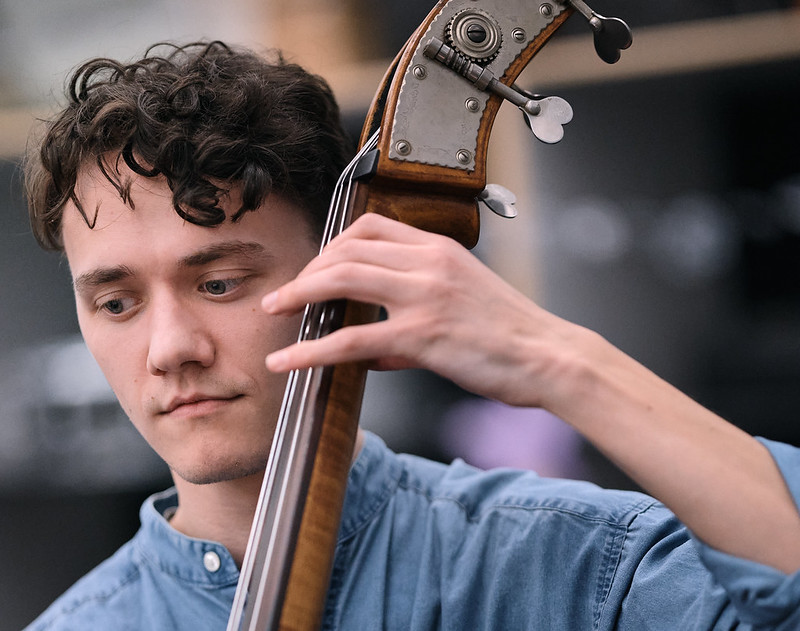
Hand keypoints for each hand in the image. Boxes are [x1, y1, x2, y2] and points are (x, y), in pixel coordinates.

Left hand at [261, 213, 577, 406]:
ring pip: (341, 280)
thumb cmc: (513, 332)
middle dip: (308, 270)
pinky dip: (312, 350)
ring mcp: (424, 296)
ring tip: (276, 310)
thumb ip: (418, 311)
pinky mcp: (422, 335)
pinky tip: (289, 361)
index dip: (333, 244)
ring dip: (299, 294)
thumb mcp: (467, 300)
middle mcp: (428, 263)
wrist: (551, 356)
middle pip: (346, 249)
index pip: (370, 227)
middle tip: (288, 294)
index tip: (317, 267)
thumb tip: (377, 348)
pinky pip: (351, 339)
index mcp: (439, 249)